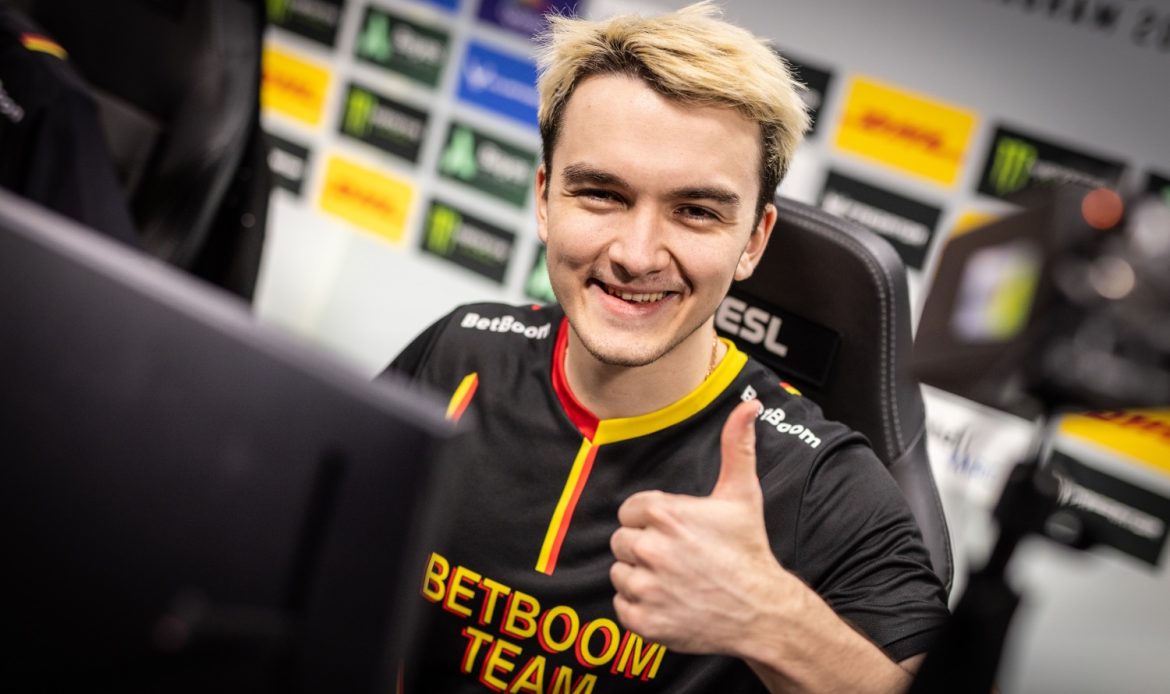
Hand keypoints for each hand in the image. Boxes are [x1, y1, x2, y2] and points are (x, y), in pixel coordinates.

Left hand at [609, 400, 794, 655]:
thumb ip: (737, 446)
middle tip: (677, 557)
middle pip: (621, 541)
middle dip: (644, 547)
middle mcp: (651, 550)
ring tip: (674, 580)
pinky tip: (669, 602)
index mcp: (666, 515)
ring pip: (619, 574)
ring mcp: (647, 588)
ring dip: (640, 577)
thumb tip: (749, 405)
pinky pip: (621, 606)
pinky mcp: (644, 621)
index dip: (650, 520)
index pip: (629, 511)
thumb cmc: (748, 551)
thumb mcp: (742, 495)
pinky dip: (639, 607)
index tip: (675, 532)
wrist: (761, 611)